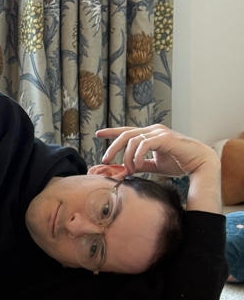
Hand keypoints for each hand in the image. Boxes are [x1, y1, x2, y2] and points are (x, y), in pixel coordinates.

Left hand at [96, 123, 221, 213]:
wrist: (200, 163)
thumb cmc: (179, 162)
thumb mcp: (155, 165)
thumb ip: (141, 164)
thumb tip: (126, 169)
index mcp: (150, 135)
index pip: (127, 131)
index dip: (112, 132)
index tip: (98, 134)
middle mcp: (153, 130)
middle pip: (125, 134)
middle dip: (112, 147)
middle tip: (105, 160)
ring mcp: (158, 132)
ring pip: (132, 139)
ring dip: (126, 156)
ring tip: (128, 169)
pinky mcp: (164, 138)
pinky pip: (143, 144)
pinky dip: (136, 155)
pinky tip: (136, 166)